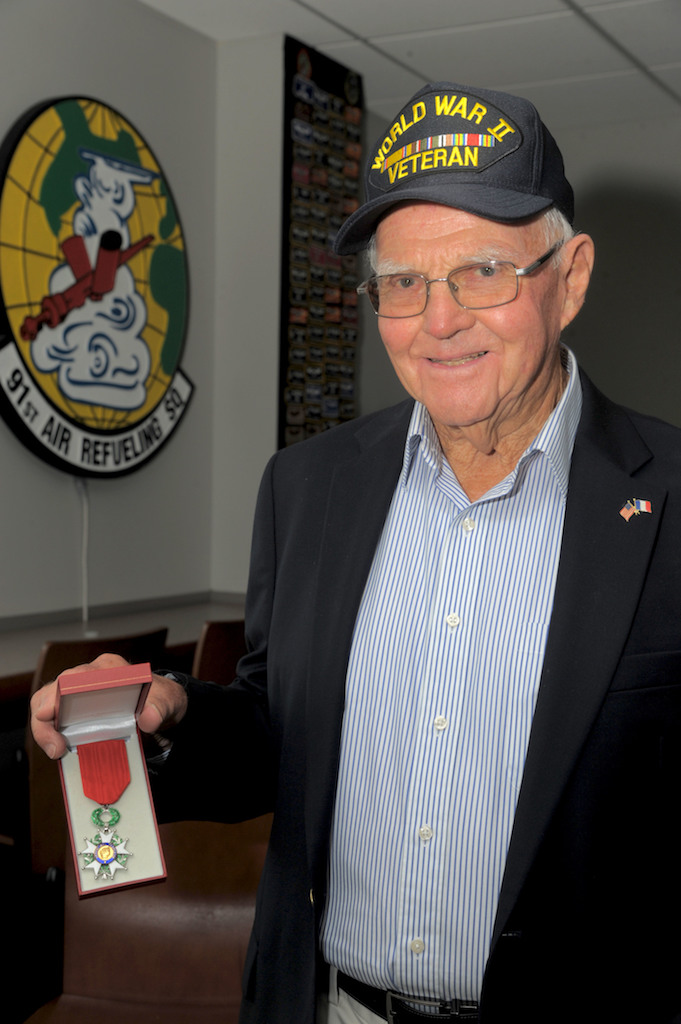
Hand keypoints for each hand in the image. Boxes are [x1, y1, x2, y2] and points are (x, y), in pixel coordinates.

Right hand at [29, 652, 188, 759]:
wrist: (160, 706)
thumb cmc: (159, 698)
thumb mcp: (168, 701)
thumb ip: (160, 707)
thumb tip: (149, 718)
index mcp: (109, 669)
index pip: (78, 676)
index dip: (60, 694)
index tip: (49, 713)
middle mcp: (88, 676)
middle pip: (54, 690)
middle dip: (46, 716)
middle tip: (55, 746)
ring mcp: (77, 693)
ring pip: (47, 703)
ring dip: (46, 728)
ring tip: (57, 751)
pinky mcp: (73, 710)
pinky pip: (53, 719)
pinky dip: (52, 735)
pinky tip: (61, 750)